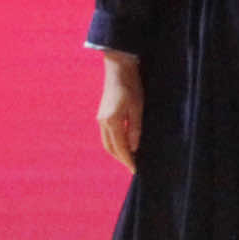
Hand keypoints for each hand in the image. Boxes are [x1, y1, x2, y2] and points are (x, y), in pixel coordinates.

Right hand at [95, 54, 142, 169]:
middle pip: (110, 148)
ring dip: (116, 151)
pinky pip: (106, 135)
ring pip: (107, 142)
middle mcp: (103, 122)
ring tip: (129, 158)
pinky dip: (114, 143)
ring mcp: (101, 118)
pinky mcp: (102, 115)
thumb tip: (134, 148)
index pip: (120, 147)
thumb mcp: (137, 108)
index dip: (127, 160)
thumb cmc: (131, 86)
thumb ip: (135, 128)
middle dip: (121, 158)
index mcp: (112, 121)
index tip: (135, 170)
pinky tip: (123, 143)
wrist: (118, 70)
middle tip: (133, 166)